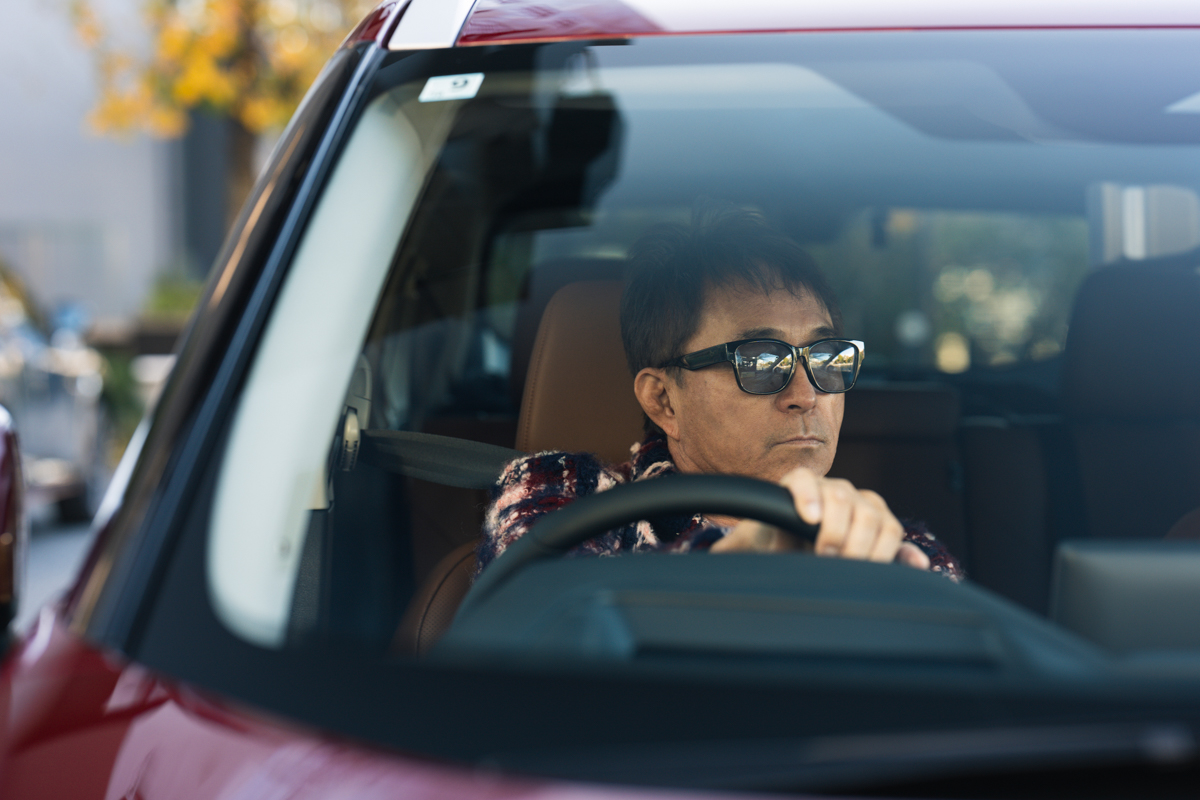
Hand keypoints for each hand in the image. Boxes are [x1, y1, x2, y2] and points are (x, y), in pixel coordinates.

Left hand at [710, 467, 930, 569]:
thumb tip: (719, 554)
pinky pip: (897, 536)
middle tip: (827, 556)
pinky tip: (912, 567)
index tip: (808, 520)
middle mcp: (832, 490)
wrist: (794, 550)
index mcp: (798, 488)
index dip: (807, 496)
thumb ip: (740, 546)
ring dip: (867, 542)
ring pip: (874, 513)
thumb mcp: (752, 545)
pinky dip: (905, 553)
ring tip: (853, 566)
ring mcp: (860, 505)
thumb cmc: (771, 545)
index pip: (802, 480)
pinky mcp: (883, 527)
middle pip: (843, 497)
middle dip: (838, 529)